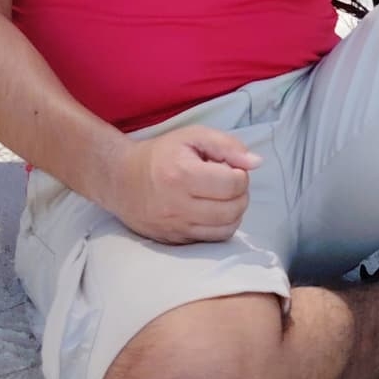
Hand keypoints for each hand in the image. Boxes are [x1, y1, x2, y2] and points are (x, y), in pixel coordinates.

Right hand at [110, 125, 261, 244]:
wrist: (121, 179)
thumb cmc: (161, 154)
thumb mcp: (192, 137)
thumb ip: (228, 145)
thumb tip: (257, 163)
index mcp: (183, 175)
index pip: (233, 184)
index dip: (240, 174)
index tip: (229, 168)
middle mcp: (178, 205)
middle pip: (233, 210)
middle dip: (240, 195)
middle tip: (228, 183)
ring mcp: (175, 227)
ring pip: (226, 230)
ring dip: (233, 213)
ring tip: (221, 198)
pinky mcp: (174, 241)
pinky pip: (211, 241)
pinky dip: (219, 227)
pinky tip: (211, 212)